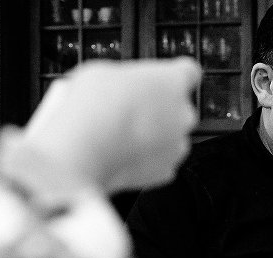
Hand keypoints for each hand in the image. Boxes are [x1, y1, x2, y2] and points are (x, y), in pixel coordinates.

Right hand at [0, 58, 201, 204]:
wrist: (83, 151)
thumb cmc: (92, 107)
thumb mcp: (102, 72)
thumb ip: (125, 79)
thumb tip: (121, 86)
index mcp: (173, 81)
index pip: (189, 72)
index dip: (173, 76)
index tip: (162, 79)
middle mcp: (183, 114)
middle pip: (178, 108)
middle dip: (160, 109)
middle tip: (130, 109)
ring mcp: (178, 145)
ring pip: (171, 137)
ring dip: (154, 135)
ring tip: (122, 135)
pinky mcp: (167, 170)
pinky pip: (160, 161)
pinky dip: (146, 159)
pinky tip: (123, 154)